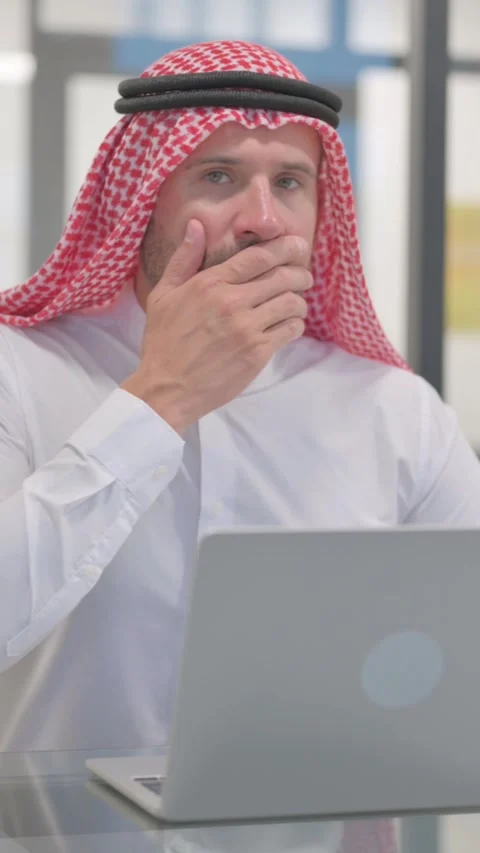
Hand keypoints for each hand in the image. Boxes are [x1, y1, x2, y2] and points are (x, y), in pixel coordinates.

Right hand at [122, 220, 311, 433]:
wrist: (166, 388)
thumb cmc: (163, 342)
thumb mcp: (163, 295)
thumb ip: (183, 259)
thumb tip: (197, 225)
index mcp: (210, 284)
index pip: (259, 257)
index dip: (285, 247)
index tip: (298, 245)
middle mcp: (232, 302)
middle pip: (282, 276)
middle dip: (300, 273)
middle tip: (304, 276)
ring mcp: (247, 328)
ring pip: (291, 303)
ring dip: (299, 301)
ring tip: (296, 304)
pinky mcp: (257, 353)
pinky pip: (290, 330)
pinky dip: (295, 324)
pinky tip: (288, 326)